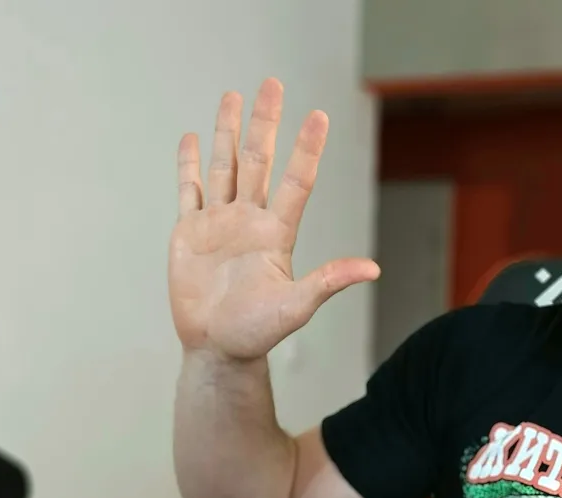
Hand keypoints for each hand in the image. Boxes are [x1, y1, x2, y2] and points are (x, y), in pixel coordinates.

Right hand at [168, 78, 379, 361]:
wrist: (217, 349)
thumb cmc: (258, 332)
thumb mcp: (297, 306)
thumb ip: (329, 281)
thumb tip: (373, 269)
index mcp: (276, 232)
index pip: (296, 180)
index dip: (306, 147)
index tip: (318, 115)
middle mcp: (250, 220)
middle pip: (259, 160)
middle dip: (265, 122)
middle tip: (272, 83)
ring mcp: (219, 223)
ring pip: (224, 166)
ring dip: (228, 131)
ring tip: (233, 96)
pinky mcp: (189, 233)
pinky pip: (189, 190)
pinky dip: (189, 165)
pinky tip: (192, 138)